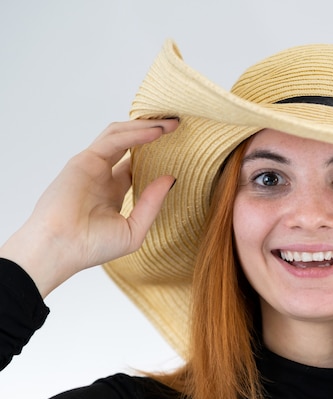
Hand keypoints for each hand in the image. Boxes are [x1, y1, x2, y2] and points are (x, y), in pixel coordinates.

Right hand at [0, 119, 178, 296]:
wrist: (61, 250)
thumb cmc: (92, 247)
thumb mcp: (134, 229)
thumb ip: (152, 204)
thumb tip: (171, 178)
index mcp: (112, 191)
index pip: (135, 164)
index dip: (156, 153)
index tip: (179, 147)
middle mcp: (101, 175)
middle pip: (129, 143)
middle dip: (153, 131)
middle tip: (177, 125)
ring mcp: (91, 166)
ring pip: (120, 135)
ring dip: (145, 126)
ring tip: (170, 123)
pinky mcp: (84, 160)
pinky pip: (114, 139)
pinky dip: (136, 133)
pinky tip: (156, 132)